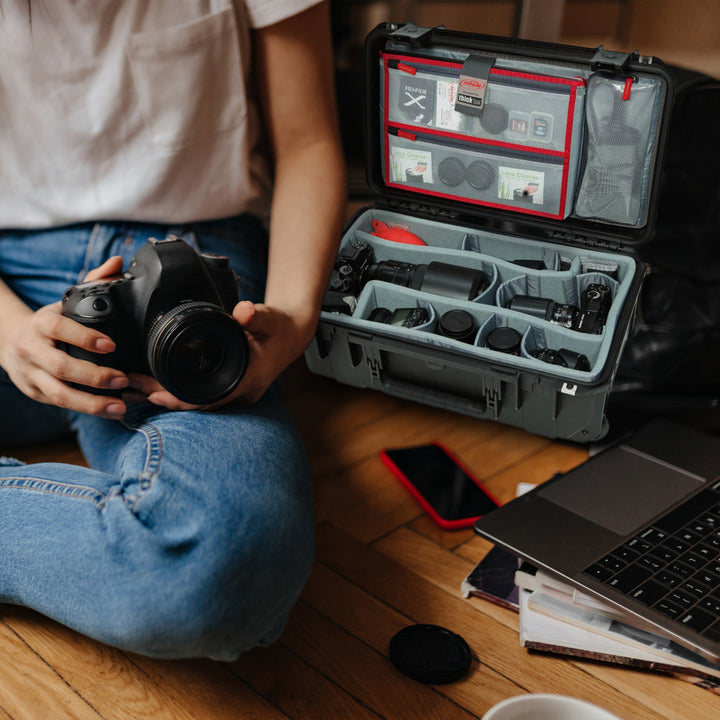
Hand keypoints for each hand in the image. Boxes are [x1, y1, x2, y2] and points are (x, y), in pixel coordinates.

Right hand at [0, 257, 129, 417]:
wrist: (10, 341)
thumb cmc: (49, 323)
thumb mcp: (65, 302)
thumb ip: (93, 282)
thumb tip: (117, 263)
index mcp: (41, 324)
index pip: (60, 330)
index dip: (85, 338)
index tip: (111, 345)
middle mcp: (31, 350)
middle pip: (61, 368)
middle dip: (94, 376)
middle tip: (123, 379)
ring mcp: (31, 375)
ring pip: (60, 394)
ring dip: (92, 403)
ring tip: (120, 406)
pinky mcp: (36, 393)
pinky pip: (61, 405)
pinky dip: (87, 409)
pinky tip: (110, 412)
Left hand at [124, 301, 311, 411]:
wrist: (292, 333)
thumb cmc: (280, 327)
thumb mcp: (270, 318)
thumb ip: (256, 315)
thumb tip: (243, 311)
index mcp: (248, 380)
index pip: (208, 399)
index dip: (179, 400)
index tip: (152, 394)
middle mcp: (239, 391)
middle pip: (194, 404)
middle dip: (161, 397)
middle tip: (128, 387)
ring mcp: (234, 391)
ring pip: (195, 401)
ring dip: (165, 395)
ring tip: (130, 388)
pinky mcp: (227, 386)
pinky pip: (199, 394)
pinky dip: (176, 391)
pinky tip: (152, 384)